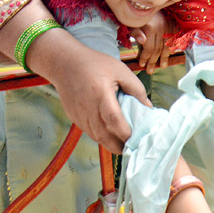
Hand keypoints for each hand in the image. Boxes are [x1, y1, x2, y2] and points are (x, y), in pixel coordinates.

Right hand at [36, 35, 149, 152]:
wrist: (65, 63)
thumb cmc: (95, 64)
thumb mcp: (121, 71)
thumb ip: (136, 89)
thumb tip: (148, 107)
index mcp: (100, 94)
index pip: (113, 119)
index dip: (125, 132)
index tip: (137, 138)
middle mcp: (87, 108)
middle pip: (103, 134)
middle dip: (119, 145)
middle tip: (134, 148)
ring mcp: (79, 114)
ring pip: (96, 136)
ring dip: (110, 143)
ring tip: (125, 145)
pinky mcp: (74, 117)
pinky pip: (89, 131)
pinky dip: (101, 137)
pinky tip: (111, 136)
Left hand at [130, 12, 171, 73]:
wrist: (152, 2)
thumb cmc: (140, 15)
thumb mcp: (133, 22)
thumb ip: (136, 32)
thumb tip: (141, 41)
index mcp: (150, 28)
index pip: (149, 48)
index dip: (145, 58)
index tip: (142, 65)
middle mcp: (161, 28)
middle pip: (158, 49)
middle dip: (153, 61)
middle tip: (150, 71)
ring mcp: (169, 27)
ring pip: (168, 46)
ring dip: (164, 58)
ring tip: (162, 66)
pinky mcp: (175, 26)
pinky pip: (174, 40)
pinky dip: (173, 48)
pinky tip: (170, 55)